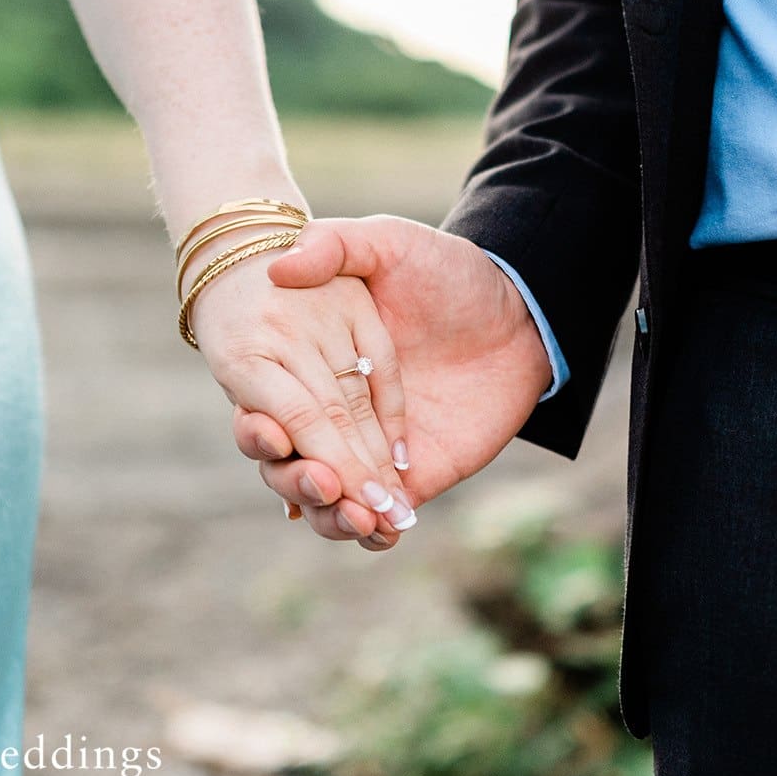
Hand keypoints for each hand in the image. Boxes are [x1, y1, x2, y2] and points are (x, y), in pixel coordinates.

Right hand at [188, 237, 417, 549]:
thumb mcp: (390, 243)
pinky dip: (372, 532)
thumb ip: (335, 245)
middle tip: (323, 480)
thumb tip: (279, 268)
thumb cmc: (447, 271)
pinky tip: (384, 529)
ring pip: (326, 502)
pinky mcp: (410, 476)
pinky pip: (378, 518)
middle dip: (295, 481)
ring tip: (357, 511)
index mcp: (306, 368)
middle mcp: (327, 415)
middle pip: (285, 467)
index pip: (262, 412)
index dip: (257, 429)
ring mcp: (367, 450)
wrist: (520, 309)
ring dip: (332, 517)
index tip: (266, 430)